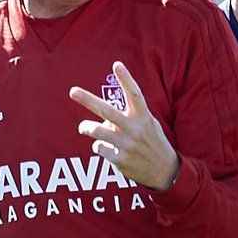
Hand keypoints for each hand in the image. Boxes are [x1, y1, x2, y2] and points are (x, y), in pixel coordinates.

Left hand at [70, 61, 180, 190]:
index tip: (117, 64)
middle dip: (88, 100)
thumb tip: (103, 118)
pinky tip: (105, 148)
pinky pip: (98, 148)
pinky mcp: (120, 160)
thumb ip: (128, 118)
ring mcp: (127, 145)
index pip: (135, 95)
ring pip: (96, 131)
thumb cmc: (153, 143)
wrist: (165, 172)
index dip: (126, 79)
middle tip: (72, 91)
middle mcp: (135, 130)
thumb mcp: (148, 126)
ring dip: (86, 127)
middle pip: (107, 111)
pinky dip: (98, 146)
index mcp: (144, 118)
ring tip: (84, 127)